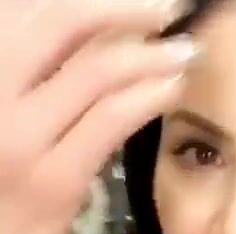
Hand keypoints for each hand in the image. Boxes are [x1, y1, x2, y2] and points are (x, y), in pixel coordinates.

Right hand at [0, 0, 195, 233]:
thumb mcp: (1, 128)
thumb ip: (31, 86)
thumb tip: (86, 45)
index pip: (26, 11)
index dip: (84, 0)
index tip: (125, 2)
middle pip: (60, 18)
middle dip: (122, 8)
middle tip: (164, 9)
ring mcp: (18, 137)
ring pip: (95, 68)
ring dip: (150, 52)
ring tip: (184, 49)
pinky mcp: (54, 180)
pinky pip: (110, 119)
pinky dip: (149, 95)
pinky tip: (172, 87)